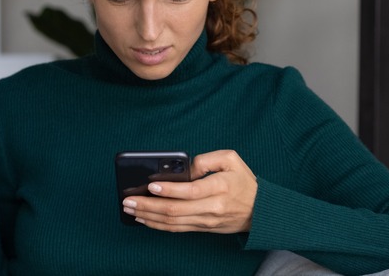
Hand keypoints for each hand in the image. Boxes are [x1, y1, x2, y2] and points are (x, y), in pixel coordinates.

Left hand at [122, 150, 256, 232]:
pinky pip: (177, 229)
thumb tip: (185, 167)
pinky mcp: (202, 228)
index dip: (169, 190)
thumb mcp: (231, 159)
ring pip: (173, 222)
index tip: (151, 185)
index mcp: (220, 187)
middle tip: (128, 200)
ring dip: (148, 217)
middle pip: (175, 210)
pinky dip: (158, 225)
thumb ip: (206, 159)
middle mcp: (212, 207)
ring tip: (130, 209)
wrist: (260, 211)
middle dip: (148, 205)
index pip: (190, 191)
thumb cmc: (244, 181)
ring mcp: (206, 221)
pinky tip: (144, 219)